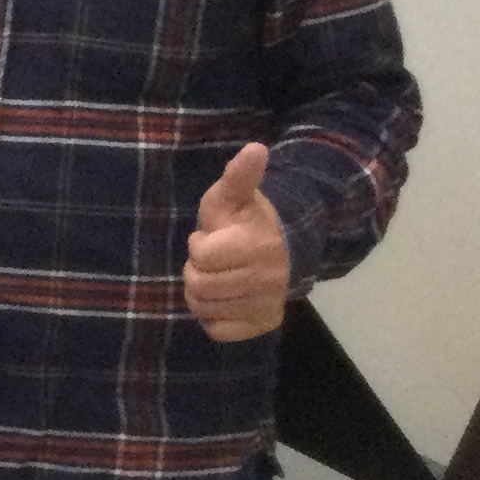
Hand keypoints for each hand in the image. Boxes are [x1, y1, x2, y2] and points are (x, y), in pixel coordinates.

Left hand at [184, 142, 290, 341]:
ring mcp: (267, 304)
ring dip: (201, 292)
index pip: (202, 257)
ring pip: (205, 309)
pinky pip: (218, 330)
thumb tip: (255, 148)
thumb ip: (240, 175)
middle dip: (197, 270)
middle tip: (213, 260)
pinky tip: (224, 297)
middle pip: (199, 286)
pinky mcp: (264, 324)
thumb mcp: (233, 195)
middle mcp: (267, 280)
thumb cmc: (245, 219)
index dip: (199, 246)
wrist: (282, 247)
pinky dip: (213, 316)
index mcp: (257, 246)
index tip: (211, 238)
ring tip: (218, 275)